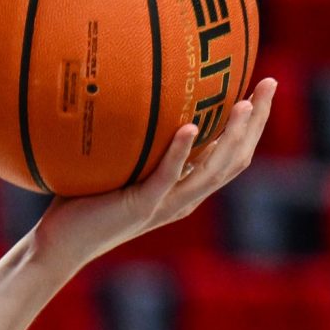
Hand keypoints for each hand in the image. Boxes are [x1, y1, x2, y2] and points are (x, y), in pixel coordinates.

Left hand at [28, 78, 275, 273]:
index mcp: (185, 189)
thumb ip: (139, 143)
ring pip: (213, 170)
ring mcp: (166, 205)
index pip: (232, 155)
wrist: (60, 244)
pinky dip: (180, 152)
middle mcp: (184, 199)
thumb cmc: (84, 202)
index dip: (254, 125)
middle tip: (270, 84)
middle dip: (257, 122)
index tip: (264, 88)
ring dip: (232, 135)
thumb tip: (139, 99)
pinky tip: (191, 127)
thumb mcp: (122, 168)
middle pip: (235, 159)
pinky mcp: (142, 207)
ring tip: (245, 104)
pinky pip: (167, 177)